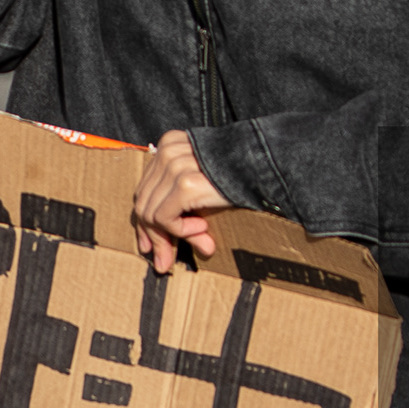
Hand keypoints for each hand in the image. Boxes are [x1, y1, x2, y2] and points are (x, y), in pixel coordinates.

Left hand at [129, 130, 230, 271]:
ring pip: (150, 214)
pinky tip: (203, 228)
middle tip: (165, 261)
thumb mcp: (201, 194)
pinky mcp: (184, 183)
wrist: (265, 167)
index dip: (145, 223)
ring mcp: (174, 166)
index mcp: (168, 146)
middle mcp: (167, 152)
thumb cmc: (237, 179)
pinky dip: (180, 231)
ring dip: (170, 237)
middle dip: (154, 237)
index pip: (144, 190)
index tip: (148, 247)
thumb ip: (179, 217)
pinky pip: (165, 218)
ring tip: (199, 240)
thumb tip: (164, 260)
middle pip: (143, 203)